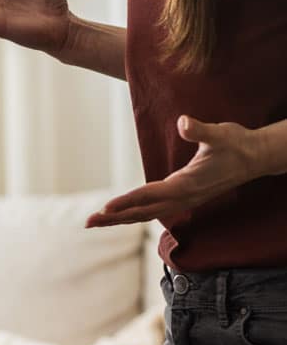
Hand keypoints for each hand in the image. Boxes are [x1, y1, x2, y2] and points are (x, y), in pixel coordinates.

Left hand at [87, 116, 261, 226]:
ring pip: (147, 214)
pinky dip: (135, 213)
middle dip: (115, 217)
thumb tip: (183, 122)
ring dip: (121, 218)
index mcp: (187, 184)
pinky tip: (122, 216)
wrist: (256, 157)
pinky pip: (154, 210)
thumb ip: (200, 131)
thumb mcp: (220, 133)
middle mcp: (184, 197)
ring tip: (95, 222)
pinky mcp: (186, 198)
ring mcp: (185, 200)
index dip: (127, 202)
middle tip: (87, 222)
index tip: (105, 208)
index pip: (150, 195)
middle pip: (143, 212)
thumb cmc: (237, 143)